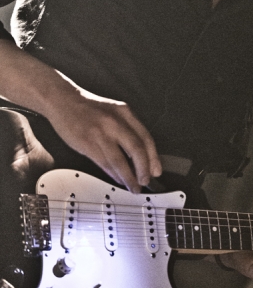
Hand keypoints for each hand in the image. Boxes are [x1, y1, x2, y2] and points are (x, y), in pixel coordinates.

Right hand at [47, 84, 161, 192]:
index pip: (145, 138)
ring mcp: (100, 133)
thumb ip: (127, 129)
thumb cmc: (88, 109)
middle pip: (136, 150)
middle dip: (143, 170)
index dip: (153, 158)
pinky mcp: (87, 143)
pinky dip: (113, 174)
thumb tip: (140, 155)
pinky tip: (118, 179)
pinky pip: (104, 163)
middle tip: (145, 181)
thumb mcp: (113, 111)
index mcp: (124, 112)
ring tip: (133, 186)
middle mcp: (115, 121)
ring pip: (119, 161)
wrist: (62, 100)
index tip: (156, 170)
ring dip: (128, 177)